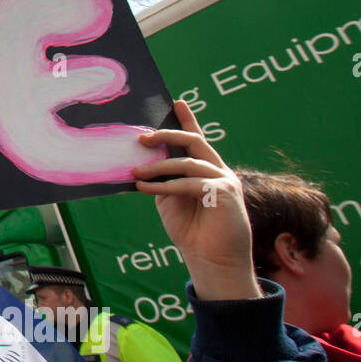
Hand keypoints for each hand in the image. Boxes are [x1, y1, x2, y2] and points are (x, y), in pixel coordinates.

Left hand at [134, 100, 260, 301]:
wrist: (212, 260)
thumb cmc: (192, 231)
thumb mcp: (170, 200)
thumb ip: (162, 180)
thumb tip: (139, 165)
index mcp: (206, 169)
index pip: (197, 139)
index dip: (187, 119)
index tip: (175, 101)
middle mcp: (218, 170)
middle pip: (194, 141)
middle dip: (167, 134)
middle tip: (142, 138)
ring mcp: (224, 180)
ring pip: (188, 162)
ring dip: (157, 167)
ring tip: (135, 173)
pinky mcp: (225, 193)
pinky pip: (189, 183)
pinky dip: (164, 185)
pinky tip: (145, 189)